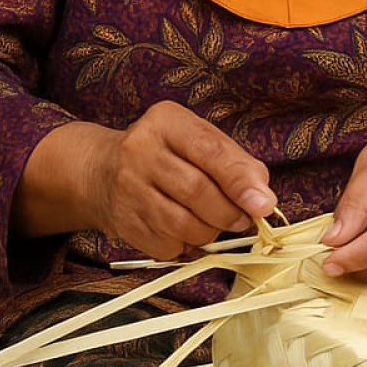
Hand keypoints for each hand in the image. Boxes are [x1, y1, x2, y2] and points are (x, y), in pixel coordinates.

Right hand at [12, 101, 275, 260]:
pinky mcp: (121, 222)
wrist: (102, 171)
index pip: (210, 151)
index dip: (240, 181)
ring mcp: (126, 188)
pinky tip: (187, 232)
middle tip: (244, 219)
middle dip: (229, 212)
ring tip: (216, 223)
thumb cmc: (167, 152)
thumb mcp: (199, 139)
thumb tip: (263, 196)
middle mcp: (139, 151)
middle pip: (196, 191)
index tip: (264, 205)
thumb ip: (235, 161)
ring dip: (210, 231)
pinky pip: (165, 245)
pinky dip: (187, 245)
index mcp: (166, 122)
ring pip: (181, 224)